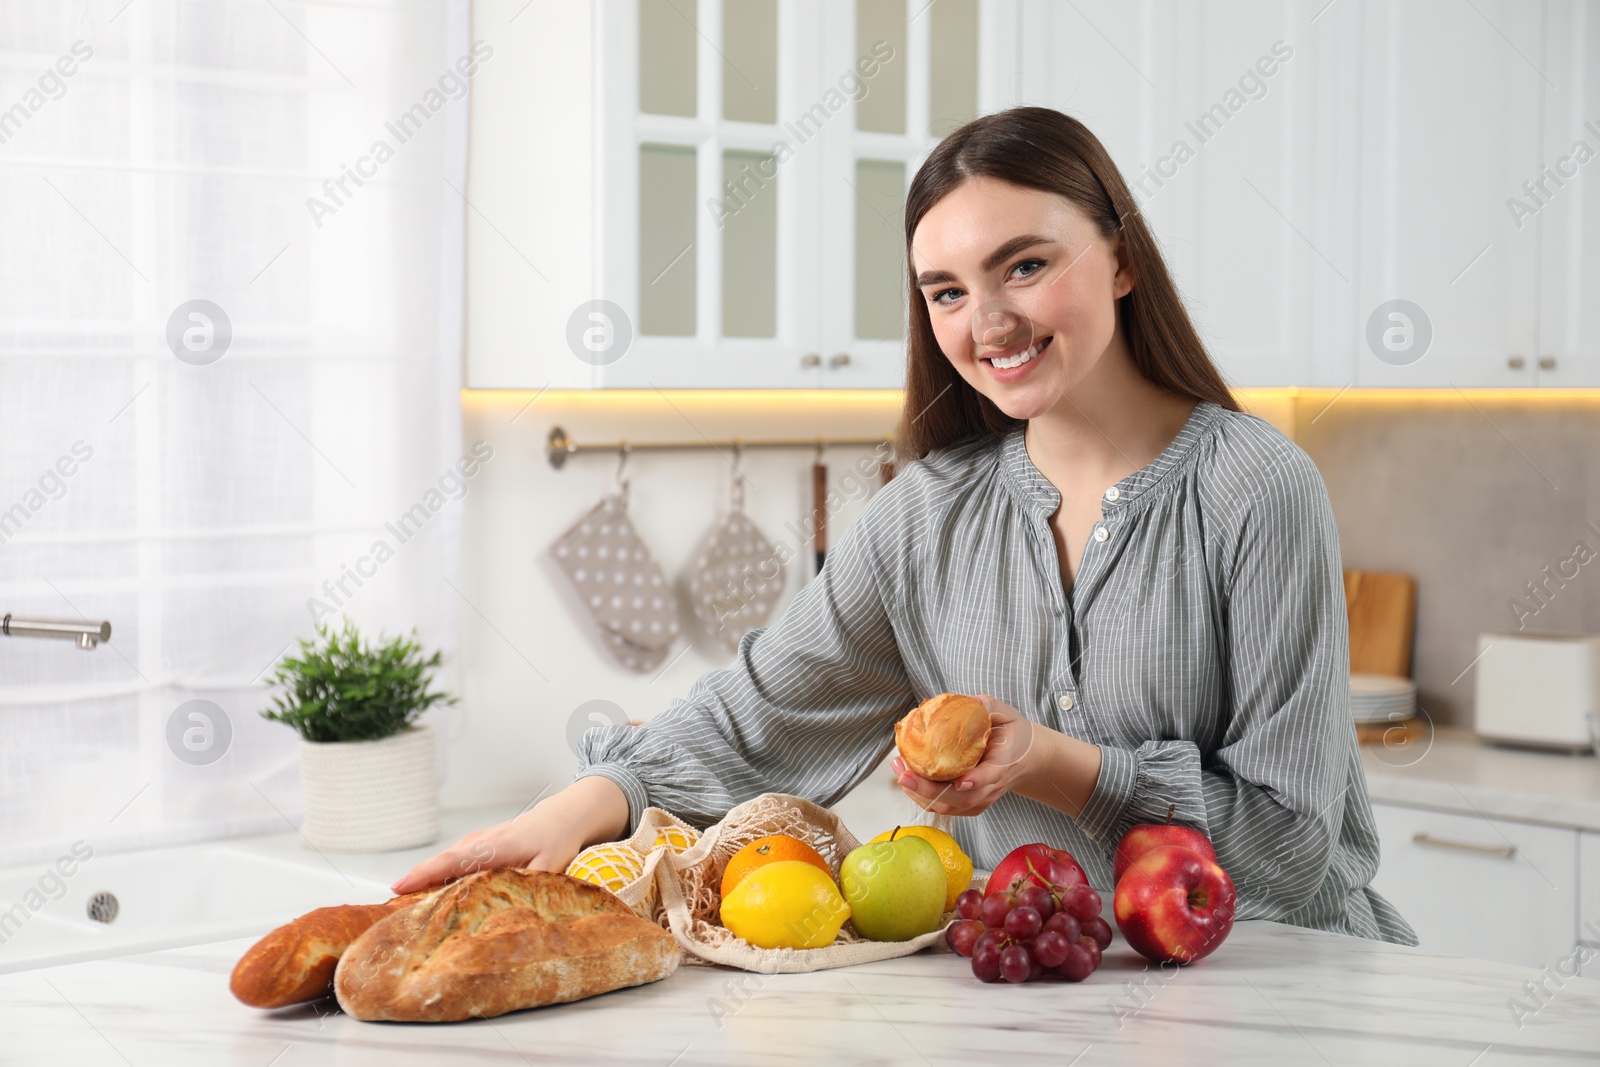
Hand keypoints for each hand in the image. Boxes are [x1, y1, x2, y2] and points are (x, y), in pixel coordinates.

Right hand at [390, 776, 628, 893]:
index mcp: (494, 846)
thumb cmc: (555, 840)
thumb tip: (513, 908)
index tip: (399, 887)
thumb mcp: (550, 866)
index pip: (452, 861)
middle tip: (390, 910)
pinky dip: (438, 876)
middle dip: (414, 883)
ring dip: (424, 882)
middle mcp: (479, 843)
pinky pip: (452, 863)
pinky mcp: (477, 848)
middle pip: (440, 864)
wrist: (561, 818)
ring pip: (444, 863)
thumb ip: (529, 886)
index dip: (425, 874)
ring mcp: (476, 843)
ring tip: (402, 908)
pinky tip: (429, 896)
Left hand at [891, 695, 1045, 816]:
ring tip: (899, 770)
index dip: (976, 780)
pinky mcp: (969, 804)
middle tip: (903, 774)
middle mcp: (991, 788)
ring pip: (948, 806)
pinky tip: (906, 777)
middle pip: (961, 798)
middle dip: (929, 790)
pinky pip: (943, 806)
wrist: (1025, 759)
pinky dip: (922, 795)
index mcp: (1004, 764)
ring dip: (919, 793)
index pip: (990, 776)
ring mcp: (980, 799)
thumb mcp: (1006, 714)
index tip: (961, 781)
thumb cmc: (1012, 734)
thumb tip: (970, 702)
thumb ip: (988, 707)